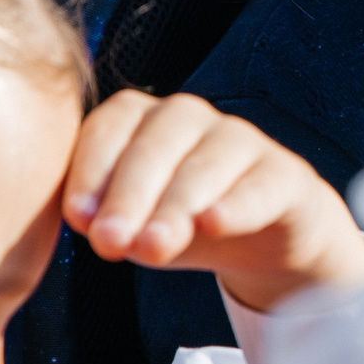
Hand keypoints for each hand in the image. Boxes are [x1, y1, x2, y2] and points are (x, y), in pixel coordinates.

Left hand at [65, 92, 363, 311]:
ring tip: (153, 246)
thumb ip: (106, 221)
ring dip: (175, 207)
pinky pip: (260, 185)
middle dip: (129, 197)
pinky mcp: (285, 174)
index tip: (78, 218)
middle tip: (110, 242)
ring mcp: (242, 140)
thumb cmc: (177, 218)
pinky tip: (214, 224)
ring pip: (204, 166)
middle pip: (154, 147)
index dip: (91, 172)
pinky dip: (236, 204)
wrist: (262, 233)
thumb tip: (93, 227)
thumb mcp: (132, 222)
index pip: (108, 128)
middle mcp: (190, 117)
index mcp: (141, 118)